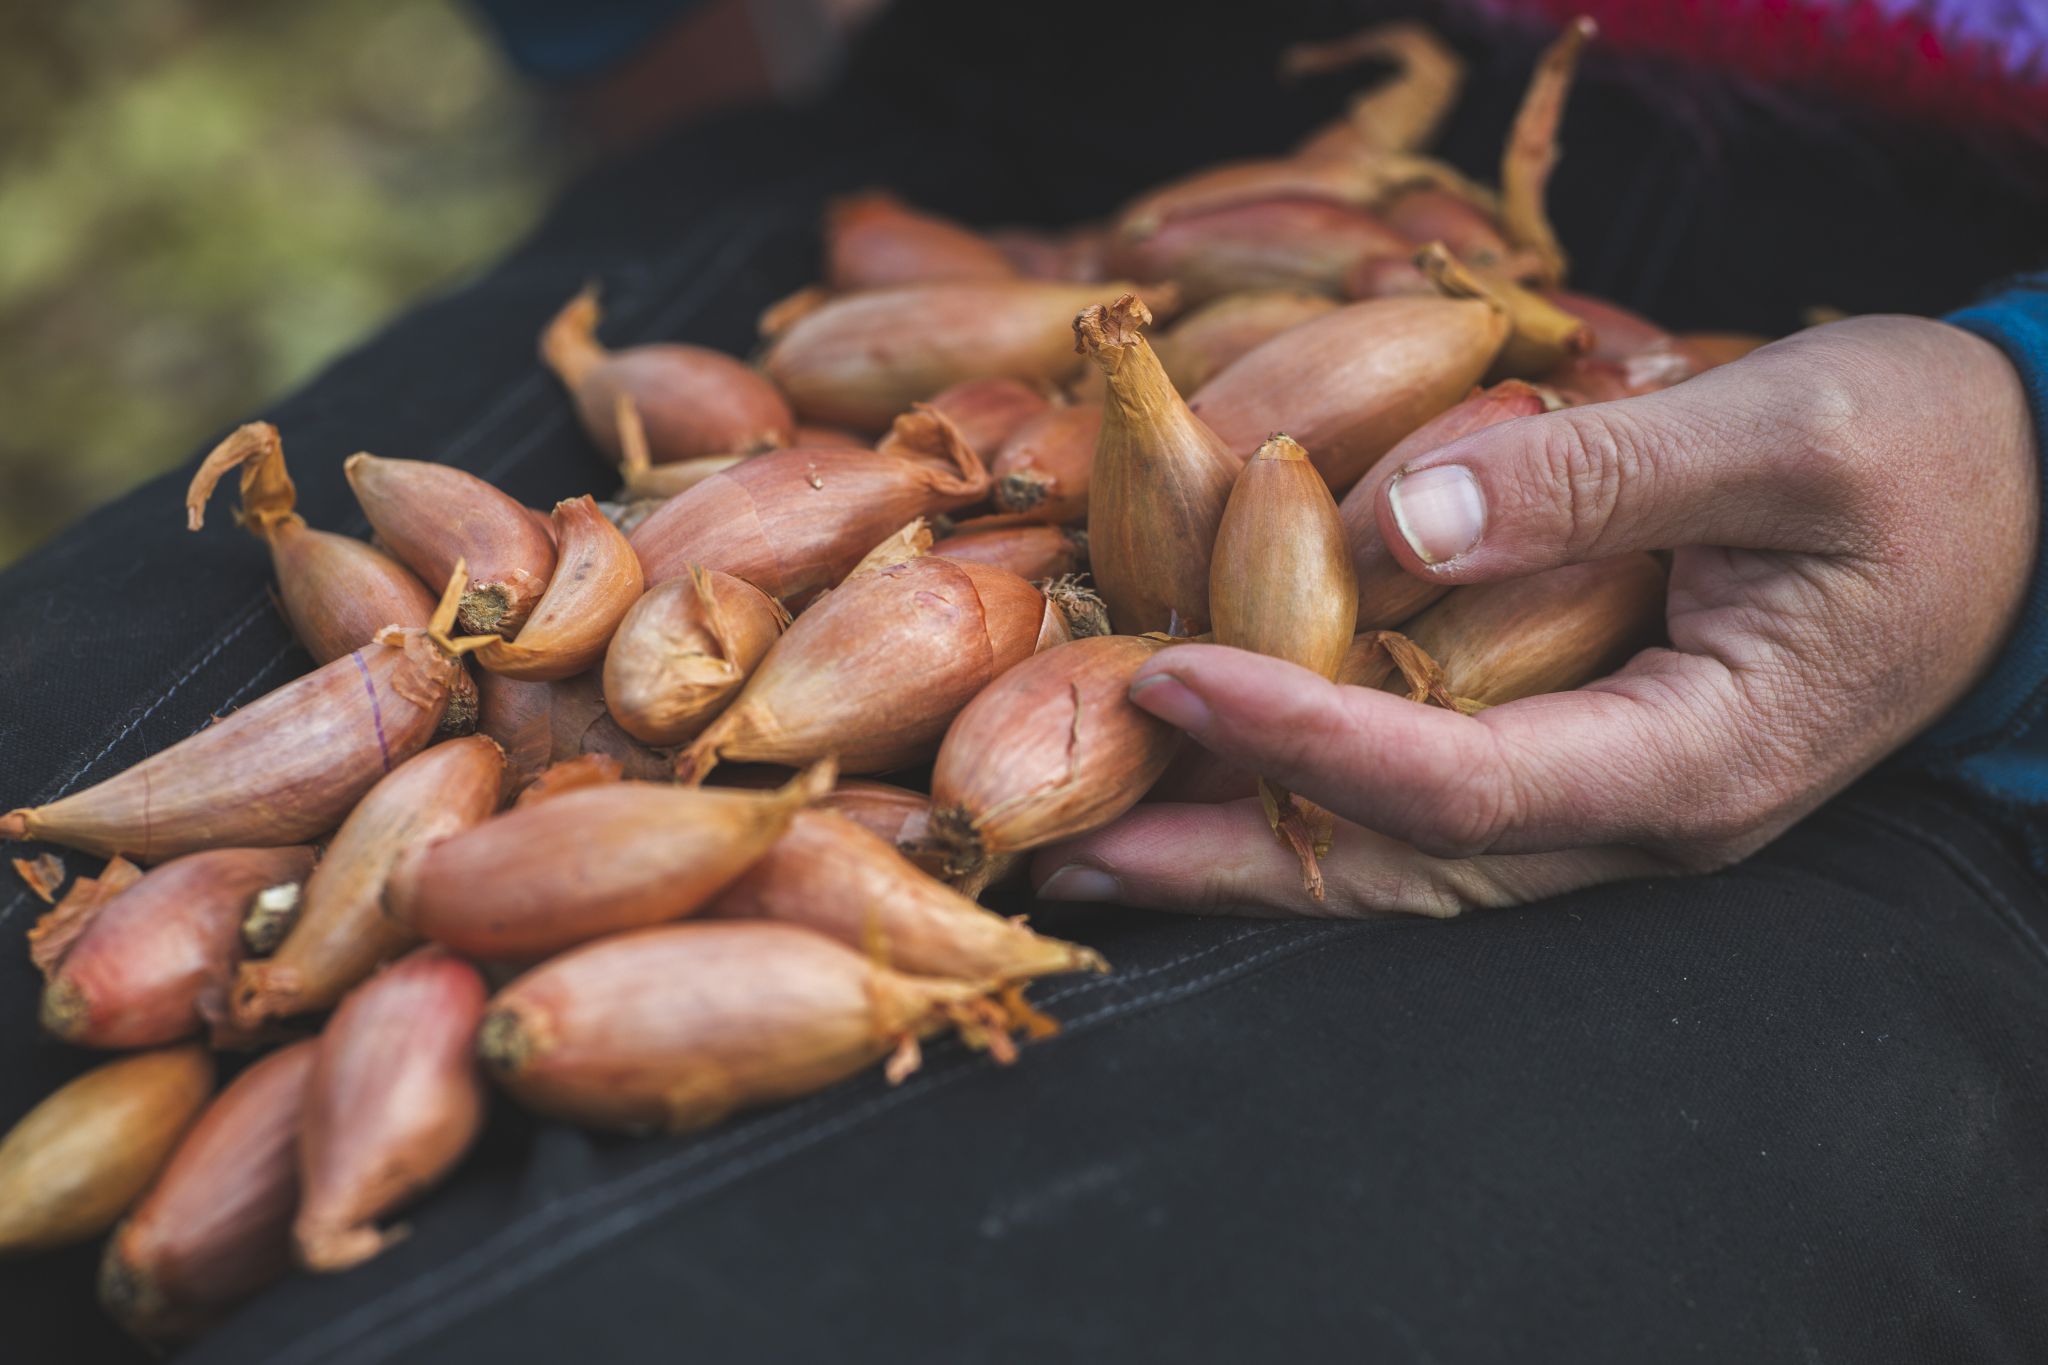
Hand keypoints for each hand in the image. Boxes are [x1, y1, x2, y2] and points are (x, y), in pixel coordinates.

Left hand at [1033, 316, 2039, 915]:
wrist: (2023, 499)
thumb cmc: (1933, 455)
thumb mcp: (1792, 428)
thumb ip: (1601, 474)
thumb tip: (1397, 520)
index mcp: (1696, 762)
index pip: (1456, 784)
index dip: (1299, 736)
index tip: (1160, 674)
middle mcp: (1642, 816)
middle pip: (1400, 867)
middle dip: (1230, 860)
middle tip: (1066, 847)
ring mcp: (1615, 800)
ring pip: (1405, 859)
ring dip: (1252, 850)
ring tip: (1100, 838)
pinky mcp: (1590, 752)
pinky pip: (1432, 802)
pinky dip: (1319, 792)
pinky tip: (1221, 767)